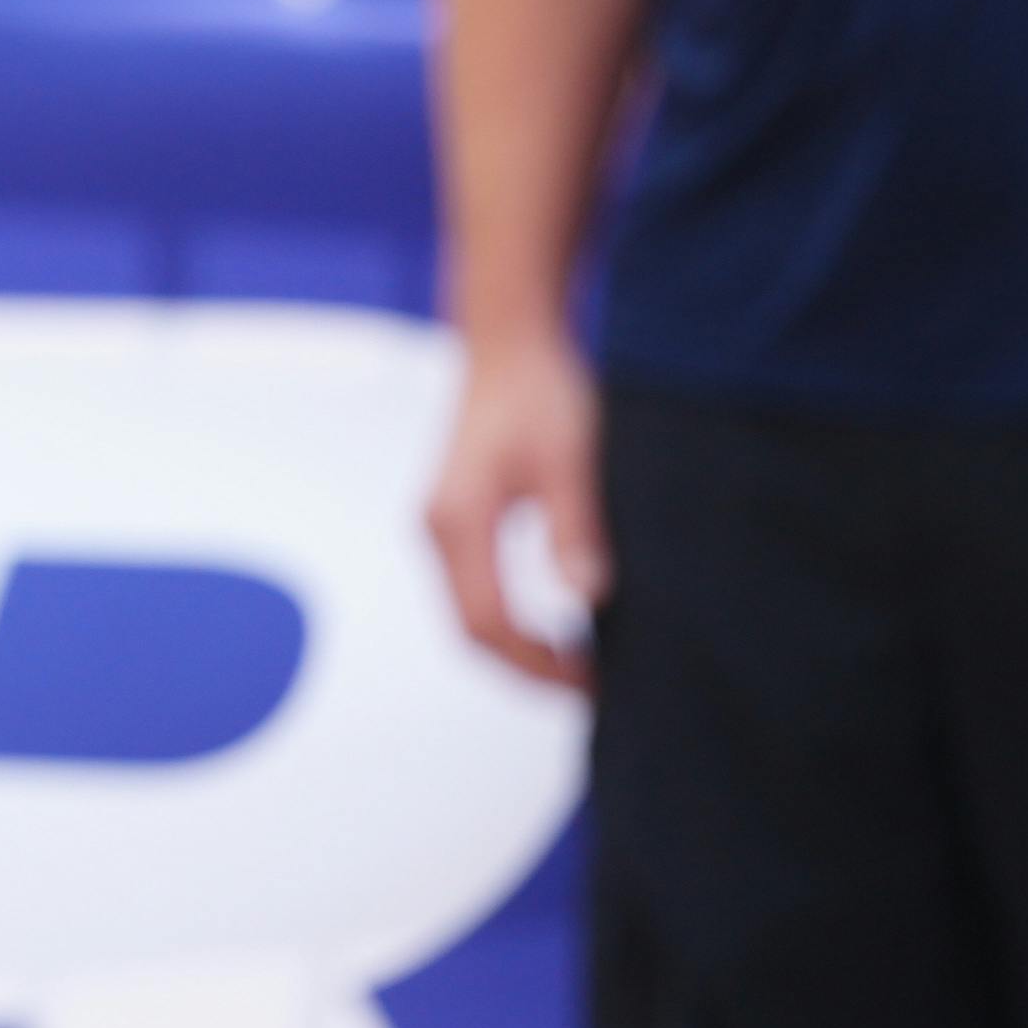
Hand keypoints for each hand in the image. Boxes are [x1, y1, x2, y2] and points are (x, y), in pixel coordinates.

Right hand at [420, 331, 607, 692]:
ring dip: (518, 647)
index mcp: (459, 521)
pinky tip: (554, 625)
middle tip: (589, 689)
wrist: (510, 338)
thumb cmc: (543, 390)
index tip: (590, 681)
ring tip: (578, 665)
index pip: (488, 622)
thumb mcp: (571, 460)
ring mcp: (440, 524)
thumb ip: (574, 530)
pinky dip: (509, 620)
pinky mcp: (455, 516)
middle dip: (526, 668)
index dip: (538, 663)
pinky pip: (473, 588)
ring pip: (469, 612)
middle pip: (470, 629)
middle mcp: (437, 529)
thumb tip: (589, 598)